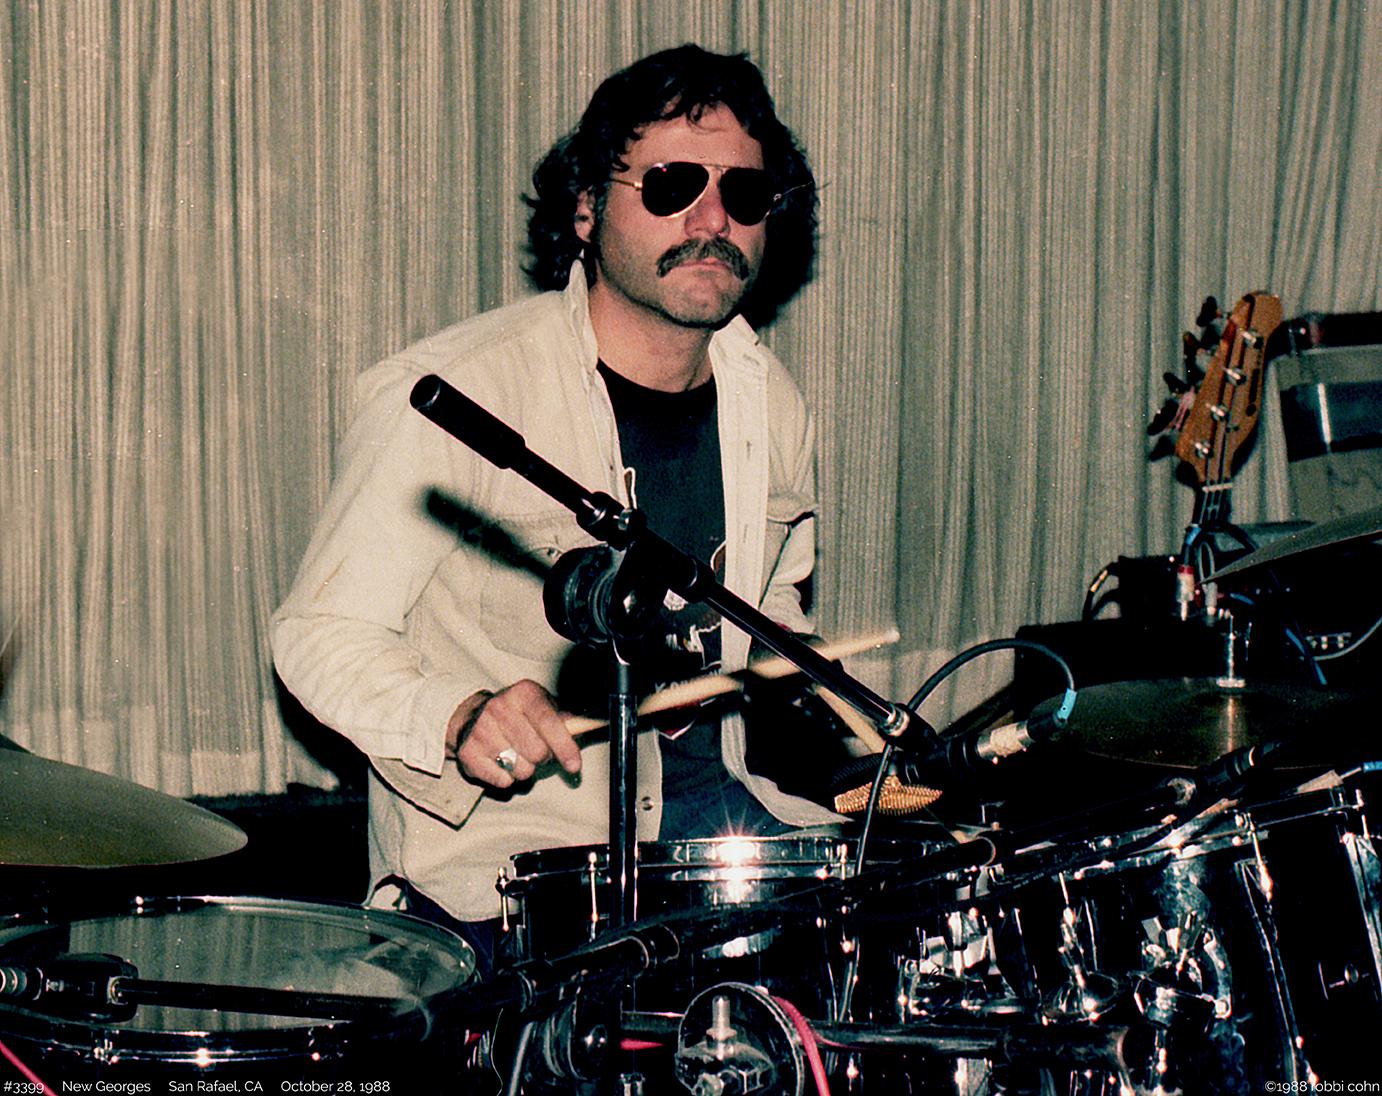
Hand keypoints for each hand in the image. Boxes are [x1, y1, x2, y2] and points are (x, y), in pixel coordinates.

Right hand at [446, 680, 581, 787]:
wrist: (471, 717)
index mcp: (523, 693)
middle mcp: (500, 708)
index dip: (564, 745)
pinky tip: (500, 762)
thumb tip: (585, 729)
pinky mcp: (468, 752)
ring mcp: (481, 730)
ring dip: (525, 769)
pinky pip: (502, 781)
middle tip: (535, 750)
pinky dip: (507, 778)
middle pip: (537, 752)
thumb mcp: (542, 708)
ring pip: (521, 770)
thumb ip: (566, 720)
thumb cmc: (518, 715)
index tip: (574, 765)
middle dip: (542, 758)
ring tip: (516, 754)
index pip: (548, 721)